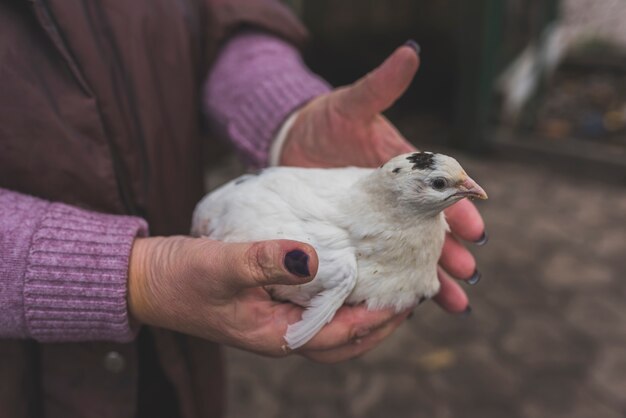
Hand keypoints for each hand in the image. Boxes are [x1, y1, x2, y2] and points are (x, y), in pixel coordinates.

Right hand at [128, 236, 410, 362]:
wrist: (150, 280)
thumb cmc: (182, 278)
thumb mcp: (223, 265)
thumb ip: (266, 260)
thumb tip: (314, 256)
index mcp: (277, 336)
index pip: (342, 335)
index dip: (379, 318)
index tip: (408, 295)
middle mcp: (282, 335)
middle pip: (345, 341)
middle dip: (381, 324)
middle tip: (410, 297)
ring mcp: (277, 323)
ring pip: (333, 328)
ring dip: (363, 314)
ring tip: (388, 288)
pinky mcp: (271, 307)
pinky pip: (317, 310)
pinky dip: (340, 299)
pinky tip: (348, 274)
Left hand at [280, 43, 485, 313]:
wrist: (290, 141)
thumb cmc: (325, 120)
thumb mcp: (351, 104)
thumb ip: (380, 86)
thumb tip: (411, 54)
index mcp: (406, 169)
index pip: (440, 189)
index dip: (459, 207)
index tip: (475, 226)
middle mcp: (399, 199)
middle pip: (432, 229)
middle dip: (451, 251)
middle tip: (468, 274)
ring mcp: (378, 221)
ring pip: (411, 251)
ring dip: (432, 276)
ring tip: (454, 303)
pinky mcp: (356, 236)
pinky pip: (381, 261)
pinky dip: (396, 281)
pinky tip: (409, 303)